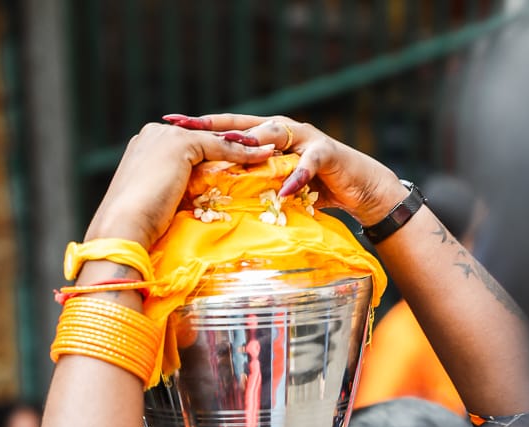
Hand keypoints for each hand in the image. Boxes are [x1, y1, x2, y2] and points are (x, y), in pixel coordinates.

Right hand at [83, 122, 275, 248]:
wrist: (123, 226)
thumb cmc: (135, 227)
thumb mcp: (155, 205)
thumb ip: (169, 194)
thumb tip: (182, 209)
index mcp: (143, 147)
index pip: (186, 147)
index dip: (213, 156)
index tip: (236, 164)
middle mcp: (153, 134)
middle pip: (201, 139)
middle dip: (230, 146)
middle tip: (258, 153)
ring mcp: (165, 136)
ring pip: (213, 140)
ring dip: (243, 145)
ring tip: (267, 151)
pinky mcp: (180, 145)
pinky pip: (220, 147)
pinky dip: (244, 152)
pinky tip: (263, 156)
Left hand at [163, 113, 406, 226]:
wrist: (360, 189)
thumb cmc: (314, 191)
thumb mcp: (275, 188)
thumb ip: (249, 185)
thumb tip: (212, 199)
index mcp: (265, 137)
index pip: (227, 128)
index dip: (199, 125)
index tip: (168, 124)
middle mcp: (282, 131)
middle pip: (244, 124)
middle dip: (215, 126)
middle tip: (186, 128)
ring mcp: (304, 139)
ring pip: (274, 135)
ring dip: (252, 144)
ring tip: (229, 151)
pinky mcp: (327, 154)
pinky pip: (308, 162)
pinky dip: (296, 176)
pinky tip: (283, 189)